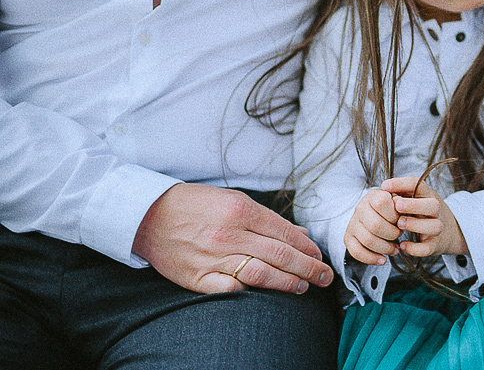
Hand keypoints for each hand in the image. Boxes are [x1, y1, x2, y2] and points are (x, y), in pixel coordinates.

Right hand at [132, 183, 332, 294]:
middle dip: (308, 267)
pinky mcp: (197, 278)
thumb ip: (267, 219)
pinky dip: (251, 292)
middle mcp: (230, 234)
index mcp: (241, 210)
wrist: (149, 215)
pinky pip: (231, 289)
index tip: (319, 255)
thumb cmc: (195, 205)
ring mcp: (213, 257)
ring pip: (262, 273)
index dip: (307, 247)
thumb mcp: (233, 200)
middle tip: (324, 277)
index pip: (285, 233)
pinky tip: (266, 293)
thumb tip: (300, 234)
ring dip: (288, 282)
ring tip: (303, 287)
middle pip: (280, 255)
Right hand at [345, 187, 403, 264]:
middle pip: (375, 225)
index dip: (394, 214)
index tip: (401, 220)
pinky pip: (356, 252)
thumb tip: (400, 204)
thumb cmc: (392, 208)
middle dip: (392, 234)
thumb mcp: (399, 200)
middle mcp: (360, 208)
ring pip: (368, 240)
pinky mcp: (348, 238)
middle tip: (399, 235)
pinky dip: (371, 259)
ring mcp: (352, 223)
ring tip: (395, 249)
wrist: (375, 212)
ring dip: (385, 248)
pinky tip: (382, 260)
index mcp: (373, 196)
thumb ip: (402, 202)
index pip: (382, 203)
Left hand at [381, 176, 466, 257]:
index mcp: (428, 196)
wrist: (449, 232)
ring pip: (434, 226)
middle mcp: (435, 211)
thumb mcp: (417, 198)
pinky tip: (402, 245)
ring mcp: (437, 228)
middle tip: (397, 206)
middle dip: (414, 205)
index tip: (384, 186)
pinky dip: (414, 248)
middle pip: (433, 205)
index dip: (401, 183)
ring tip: (399, 224)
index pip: (418, 184)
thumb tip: (384, 189)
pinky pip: (427, 248)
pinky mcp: (434, 245)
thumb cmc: (422, 212)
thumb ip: (402, 193)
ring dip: (415, 225)